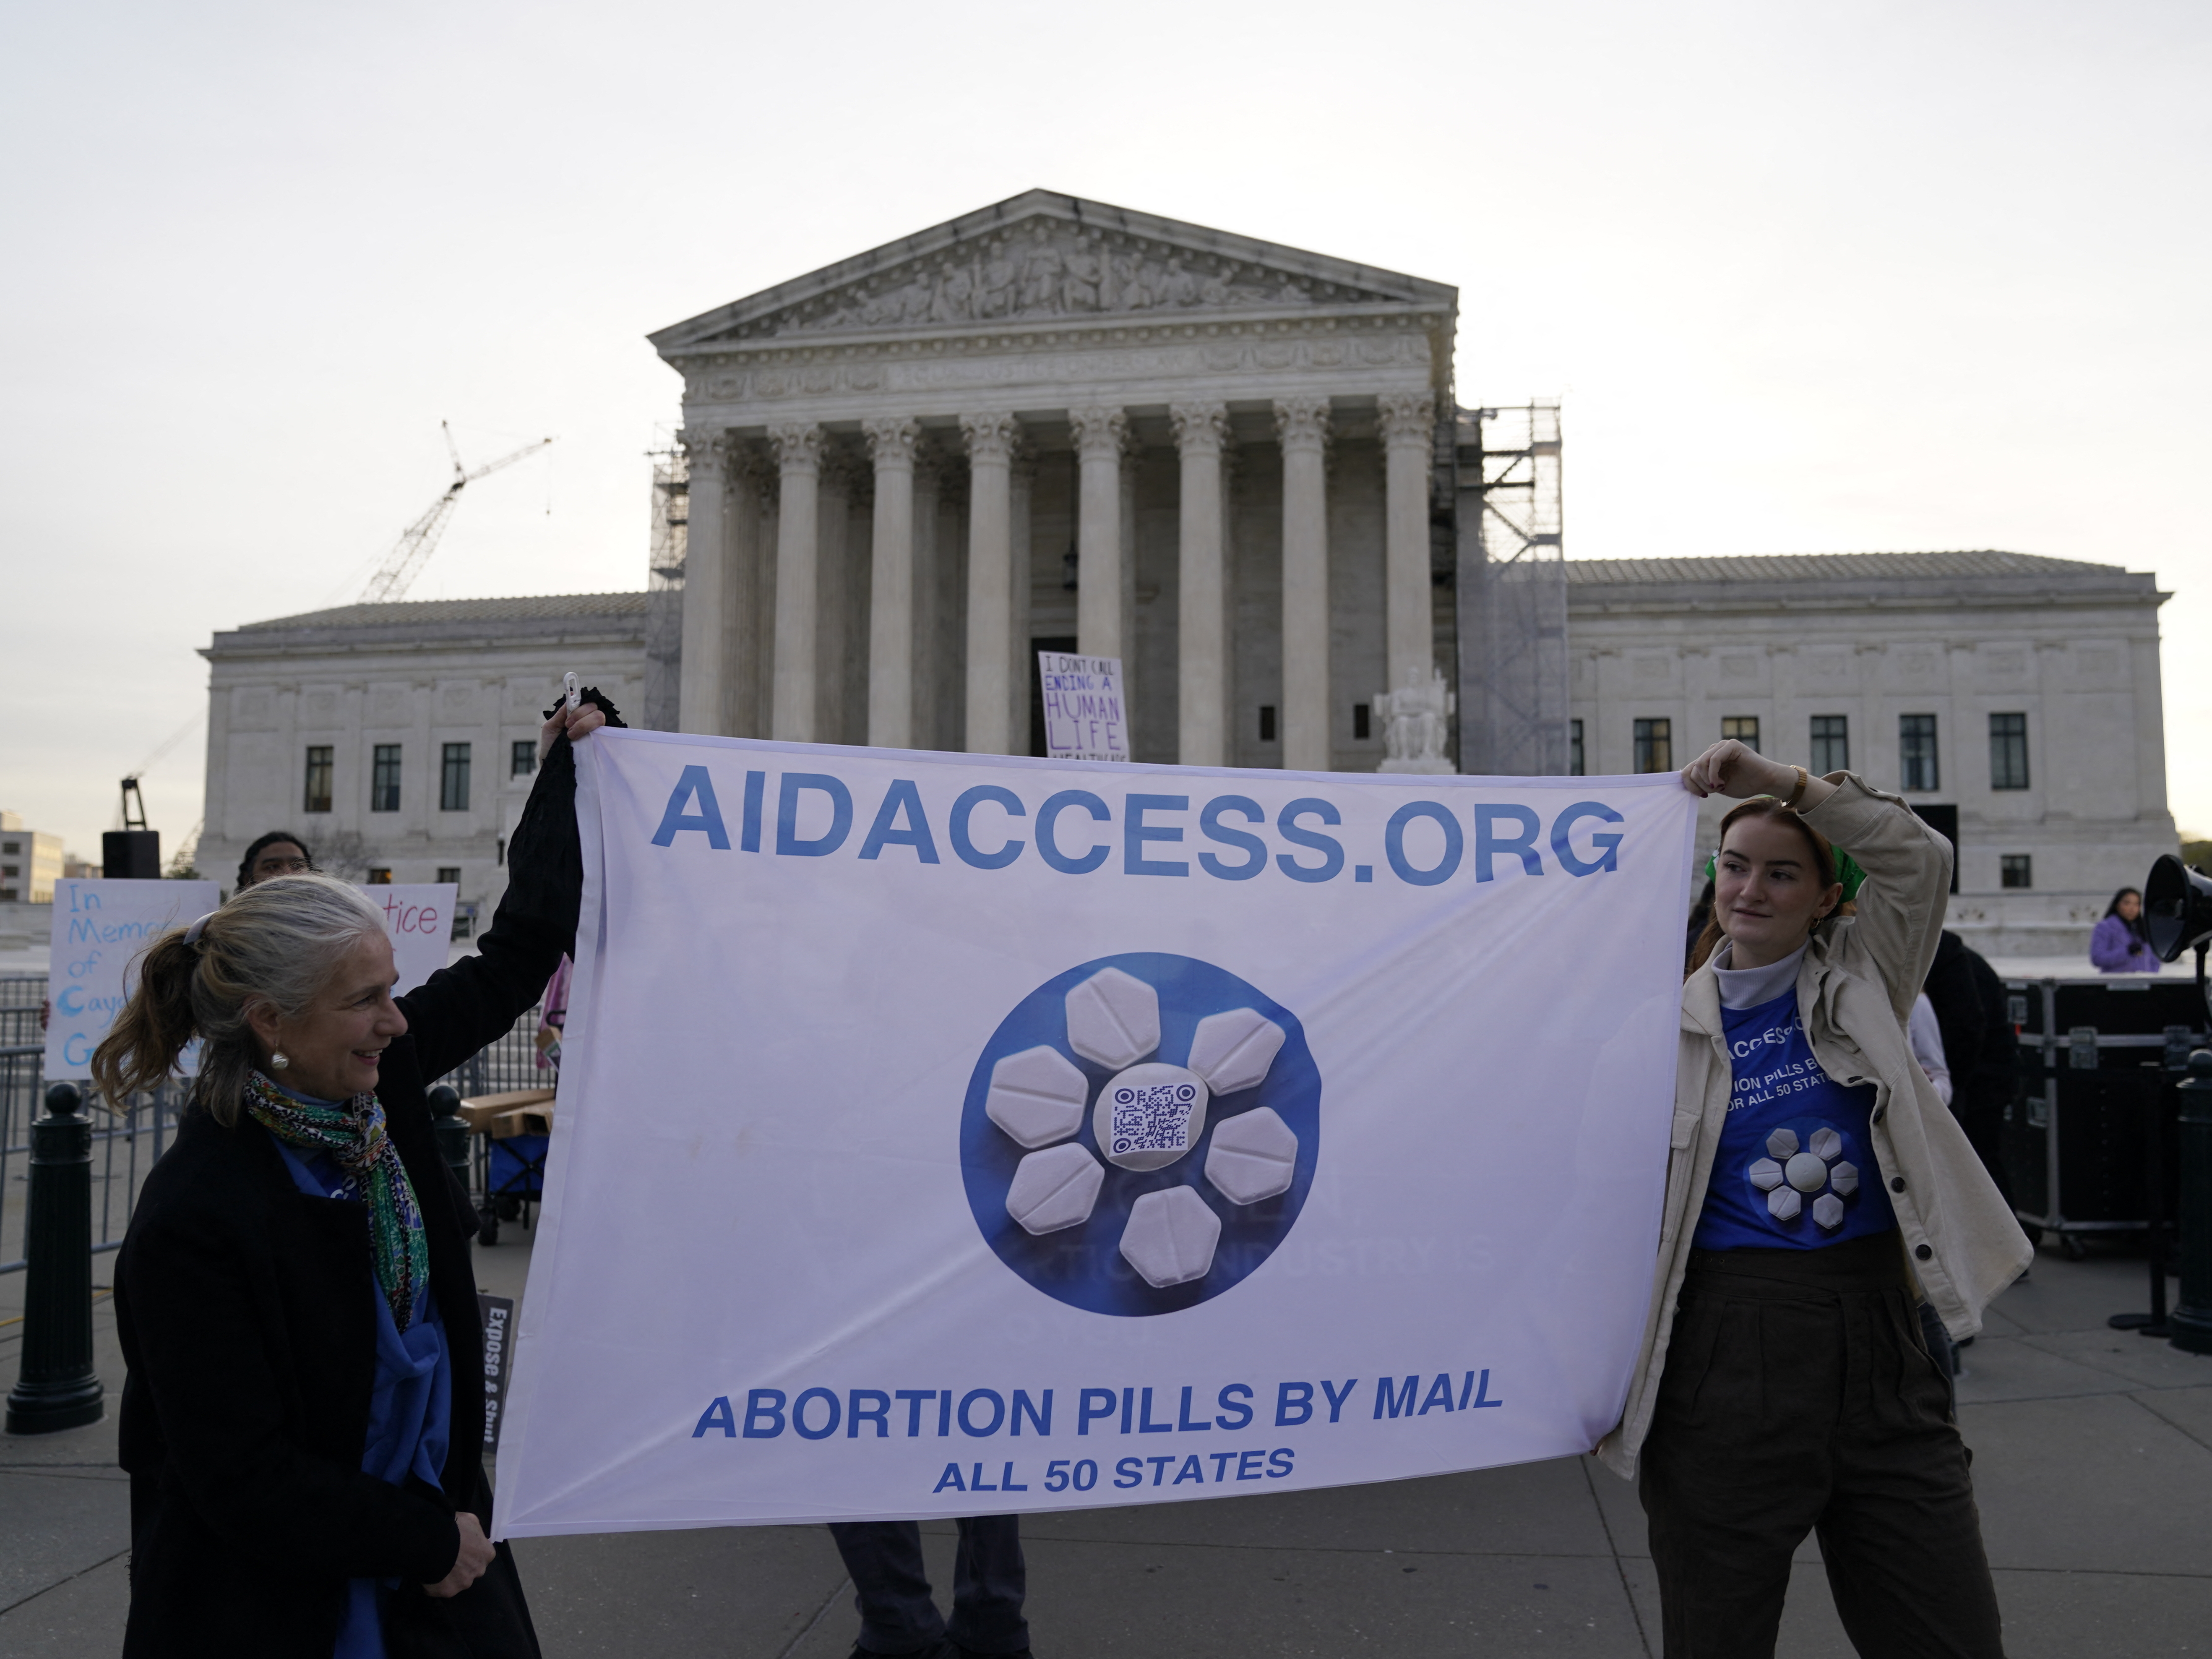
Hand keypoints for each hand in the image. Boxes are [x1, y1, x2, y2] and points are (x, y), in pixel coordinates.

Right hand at [424, 1511, 494, 1598]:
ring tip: (437, 1565)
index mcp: (487, 1554)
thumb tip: (472, 1538)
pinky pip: (441, 1588)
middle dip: (463, 1566)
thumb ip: (475, 1532)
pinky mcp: (447, 1592)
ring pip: (457, 1581)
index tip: (461, 1548)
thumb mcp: (470, 1521)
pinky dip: (436, 1584)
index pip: (482, 1555)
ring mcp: (463, 1583)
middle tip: (449, 1557)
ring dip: (450, 1576)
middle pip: (471, 1570)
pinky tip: (430, 1573)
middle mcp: (478, 1571)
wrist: (434, 1542)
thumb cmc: (455, 1528)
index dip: (471, 1552)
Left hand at [539, 699, 609, 762]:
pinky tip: (582, 741)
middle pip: (593, 707)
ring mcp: (595, 731)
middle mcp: (587, 721)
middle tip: (568, 729)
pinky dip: (594, 733)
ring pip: (599, 717)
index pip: (585, 701)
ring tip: (572, 737)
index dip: (578, 707)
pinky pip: (605, 731)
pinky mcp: (600, 742)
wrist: (553, 766)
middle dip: (579, 716)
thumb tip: (572, 695)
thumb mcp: (550, 727)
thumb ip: (561, 713)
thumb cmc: (550, 747)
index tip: (567, 719)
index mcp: (576, 715)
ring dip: (584, 725)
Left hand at [1679, 739, 1793, 800]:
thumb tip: (1685, 781)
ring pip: (1700, 764)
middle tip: (1713, 792)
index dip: (1690, 785)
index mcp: (1708, 760)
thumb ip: (1703, 781)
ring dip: (1707, 780)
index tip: (1702, 795)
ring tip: (1719, 787)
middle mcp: (1713, 750)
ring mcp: (1722, 746)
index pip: (1688, 770)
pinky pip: (1713, 759)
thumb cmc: (1744, 784)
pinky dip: (1713, 774)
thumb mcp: (1717, 786)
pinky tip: (1721, 783)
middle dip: (1700, 784)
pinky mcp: (1731, 745)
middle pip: (1692, 768)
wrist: (1766, 782)